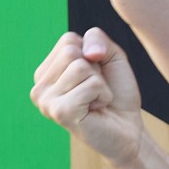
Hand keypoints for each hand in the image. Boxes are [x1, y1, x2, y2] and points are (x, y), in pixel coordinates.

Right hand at [31, 27, 145, 168]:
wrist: (128, 129)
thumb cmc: (117, 93)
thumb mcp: (111, 56)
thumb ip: (97, 39)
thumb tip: (88, 53)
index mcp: (46, 71)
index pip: (68, 40)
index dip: (92, 55)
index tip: (94, 77)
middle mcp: (40, 85)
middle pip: (71, 51)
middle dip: (95, 69)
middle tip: (96, 91)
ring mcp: (46, 100)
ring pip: (81, 67)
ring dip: (100, 84)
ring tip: (95, 101)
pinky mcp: (60, 112)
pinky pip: (91, 85)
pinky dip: (103, 95)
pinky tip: (96, 110)